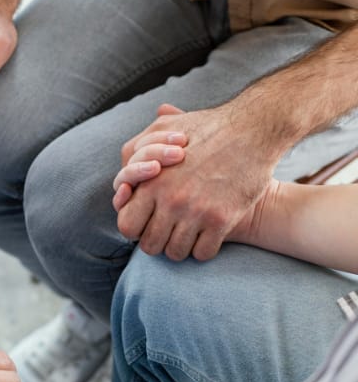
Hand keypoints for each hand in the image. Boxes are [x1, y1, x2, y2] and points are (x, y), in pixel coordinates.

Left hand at [117, 103, 277, 260]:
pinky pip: (203, 253)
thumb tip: (126, 173)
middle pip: (149, 245)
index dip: (135, 228)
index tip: (147, 223)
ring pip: (175, 253)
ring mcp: (196, 213)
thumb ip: (139, 149)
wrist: (254, 131)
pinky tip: (207, 235)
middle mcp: (171, 201)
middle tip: (167, 233)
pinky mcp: (221, 220)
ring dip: (180, 247)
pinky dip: (203, 248)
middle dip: (157, 242)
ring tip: (187, 234)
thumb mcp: (165, 129)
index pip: (127, 226)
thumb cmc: (207, 128)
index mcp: (151, 183)